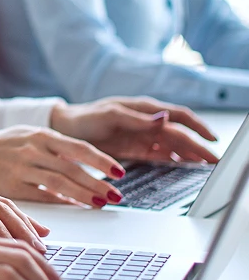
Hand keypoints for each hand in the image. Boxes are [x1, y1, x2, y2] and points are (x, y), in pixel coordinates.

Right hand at [0, 126, 127, 207]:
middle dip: (98, 183)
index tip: (119, 172)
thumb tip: (84, 164)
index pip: (78, 147)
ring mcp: (21, 167)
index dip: (101, 160)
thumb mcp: (25, 137)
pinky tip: (74, 208)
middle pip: (73, 167)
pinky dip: (61, 202)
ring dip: (84, 194)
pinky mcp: (11, 185)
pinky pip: (42, 196)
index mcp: (38, 134)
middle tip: (116, 195)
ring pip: (60, 182)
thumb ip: (53, 148)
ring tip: (101, 203)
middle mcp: (32, 149)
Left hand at [50, 98, 217, 164]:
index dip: (198, 127)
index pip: (179, 116)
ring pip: (174, 146)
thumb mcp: (110, 115)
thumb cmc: (86, 117)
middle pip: (180, 134)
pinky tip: (184, 170)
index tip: (212, 140)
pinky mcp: (136, 149)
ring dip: (189, 156)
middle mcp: (147, 122)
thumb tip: (164, 118)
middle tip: (214, 162)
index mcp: (144, 109)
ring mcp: (143, 136)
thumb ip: (137, 119)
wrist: (65, 129)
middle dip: (198, 147)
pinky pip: (161, 155)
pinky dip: (174, 162)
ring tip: (205, 168)